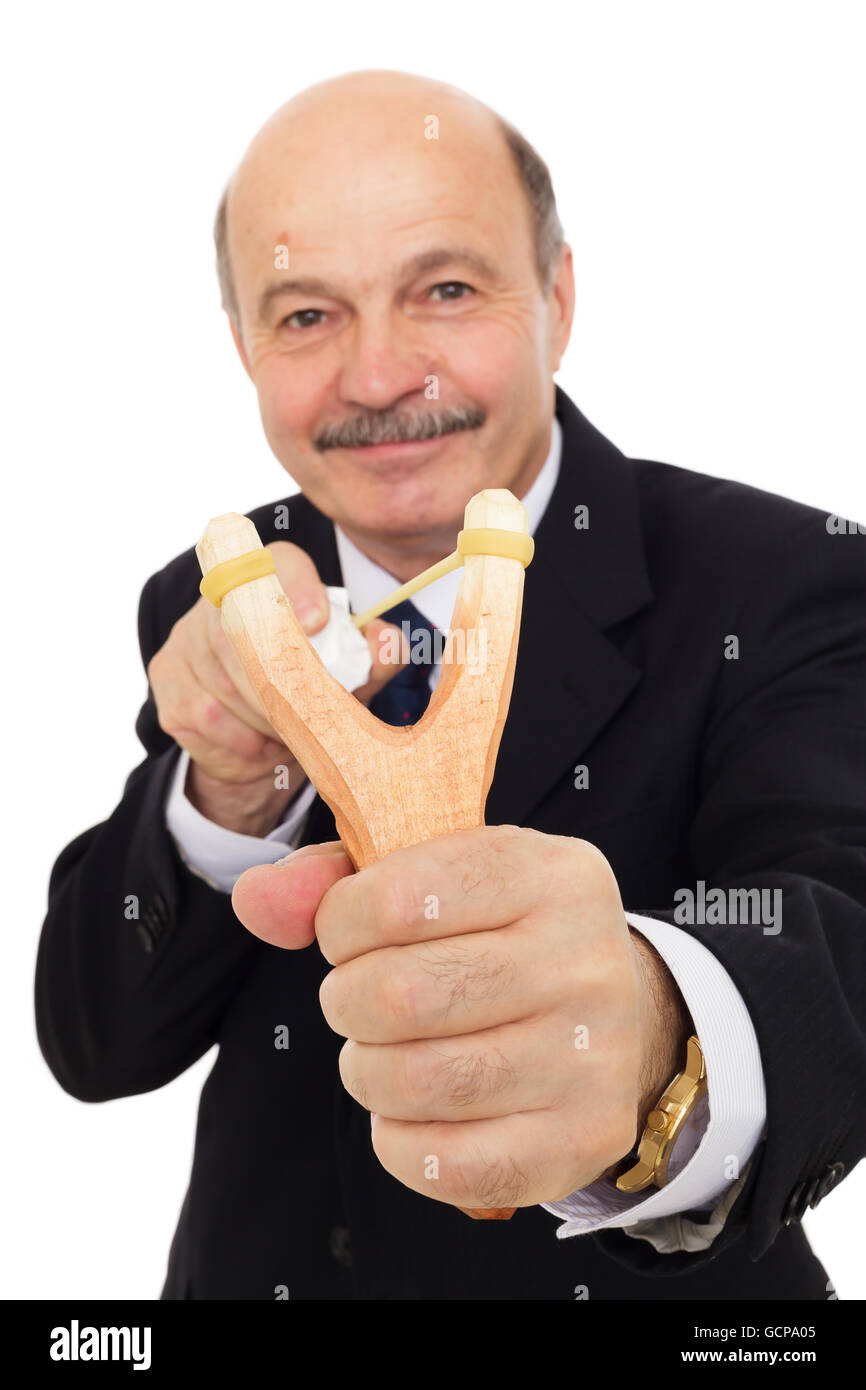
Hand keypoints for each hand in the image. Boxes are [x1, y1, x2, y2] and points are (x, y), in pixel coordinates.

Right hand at [148, 541, 401, 834]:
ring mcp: (187, 638)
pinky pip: (208, 717)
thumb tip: (385, 642)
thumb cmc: (313, 687)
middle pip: (244, 636)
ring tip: (294, 733)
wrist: (258, 733)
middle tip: (317, 715)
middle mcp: (219, 598)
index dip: (296, 588)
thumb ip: (375, 656)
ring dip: (270, 722)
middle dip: (287, 686)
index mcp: (272, 576)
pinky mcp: (167, 679)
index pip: (277, 564)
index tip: (320, 621)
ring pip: (227, 685)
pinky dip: (244, 739)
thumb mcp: (354, 673)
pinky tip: (262, 741)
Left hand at [232, 827, 691, 1211]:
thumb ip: (334, 879)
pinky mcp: (583, 1138)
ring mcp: (595, 1055)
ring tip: (384, 1053)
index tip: (348, 935)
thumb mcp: (437, 876)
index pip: (396, 897)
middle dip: (347, 1002)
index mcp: (552, 873)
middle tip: (360, 1000)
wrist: (615, 1015)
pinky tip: (414, 1112)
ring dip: (368, 1072)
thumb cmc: (499, 935)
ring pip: (414, 1083)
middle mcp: (587, 959)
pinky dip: (400, 1143)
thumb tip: (255, 899)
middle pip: (399, 997)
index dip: (340, 924)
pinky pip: (446, 1164)